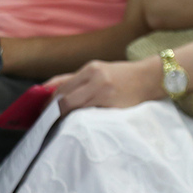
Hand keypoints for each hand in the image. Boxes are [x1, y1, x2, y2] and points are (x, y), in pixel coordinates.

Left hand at [45, 56, 162, 114]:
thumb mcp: (103, 72)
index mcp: (91, 68)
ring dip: (62, 116)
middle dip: (51, 109)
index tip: (39, 109)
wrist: (152, 78)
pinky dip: (78, 119)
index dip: (47, 99)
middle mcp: (95, 76)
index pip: (60, 84)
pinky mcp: (110, 102)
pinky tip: (76, 124)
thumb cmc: (126, 76)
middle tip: (46, 120)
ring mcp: (102, 89)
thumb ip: (82, 81)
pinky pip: (87, 113)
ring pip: (71, 105)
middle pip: (63, 95)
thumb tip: (55, 93)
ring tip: (58, 124)